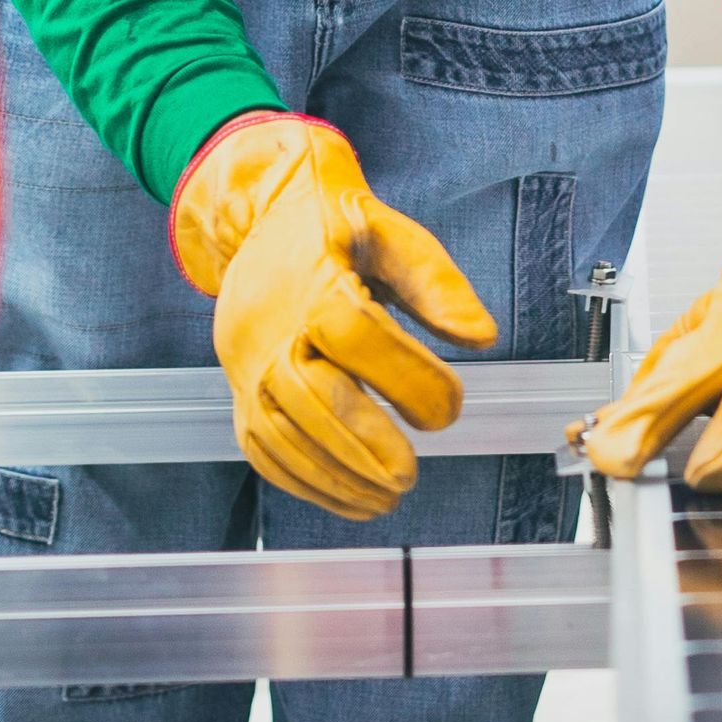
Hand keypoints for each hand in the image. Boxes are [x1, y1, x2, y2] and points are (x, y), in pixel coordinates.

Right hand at [171, 111, 496, 517]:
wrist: (263, 222)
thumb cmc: (339, 229)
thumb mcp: (393, 234)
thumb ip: (438, 284)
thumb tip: (482, 338)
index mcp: (313, 278)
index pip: (353, 332)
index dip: (402, 374)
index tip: (448, 409)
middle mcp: (270, 326)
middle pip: (308, 392)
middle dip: (359, 441)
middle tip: (408, 476)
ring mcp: (248, 366)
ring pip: (280, 430)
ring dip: (333, 474)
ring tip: (387, 498)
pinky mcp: (240, 395)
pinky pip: (262, 448)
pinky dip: (303, 482)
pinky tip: (350, 500)